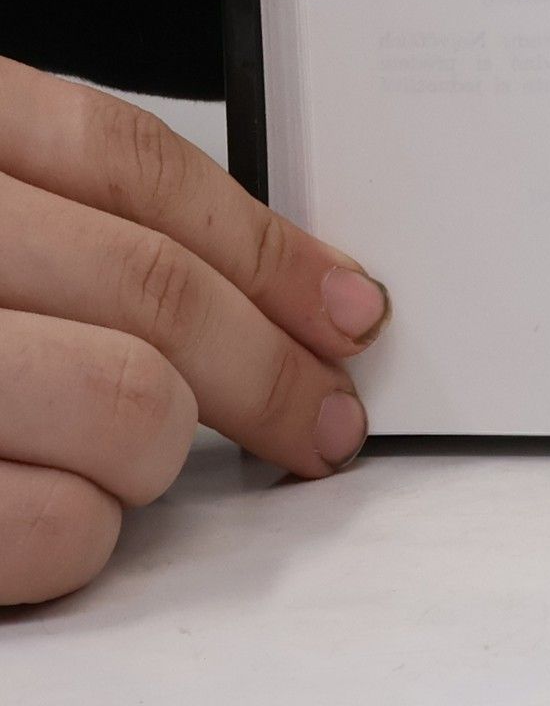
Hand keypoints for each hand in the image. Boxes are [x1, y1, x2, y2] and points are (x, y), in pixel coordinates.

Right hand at [0, 58, 388, 602]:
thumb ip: (64, 215)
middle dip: (270, 371)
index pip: (138, 169)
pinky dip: (81, 536)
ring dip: (162, 453)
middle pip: (153, 295)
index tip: (349, 310)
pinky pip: (44, 530)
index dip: (269, 245)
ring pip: (123, 408)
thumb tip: (275, 283)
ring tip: (143, 459)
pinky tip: (66, 517)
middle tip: (325, 419)